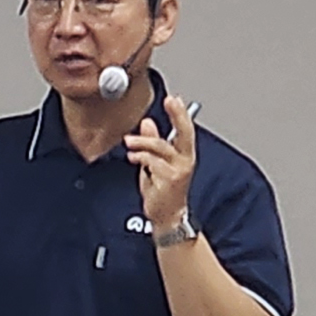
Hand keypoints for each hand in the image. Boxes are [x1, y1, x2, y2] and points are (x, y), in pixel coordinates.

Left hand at [124, 96, 199, 232]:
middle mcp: (185, 160)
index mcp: (183, 155)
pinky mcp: (170, 180)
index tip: (174, 99)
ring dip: (143, 142)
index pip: (185, 130)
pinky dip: (141, 157)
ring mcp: (179, 170)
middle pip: (185, 133)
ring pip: (162, 147)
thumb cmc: (162, 191)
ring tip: (129, 142)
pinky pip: (153, 162)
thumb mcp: (154, 163)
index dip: (181, 114)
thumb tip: (148, 123)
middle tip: (170, 101)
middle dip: (178, 115)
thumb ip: (151, 144)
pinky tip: (133, 157)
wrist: (166, 216)